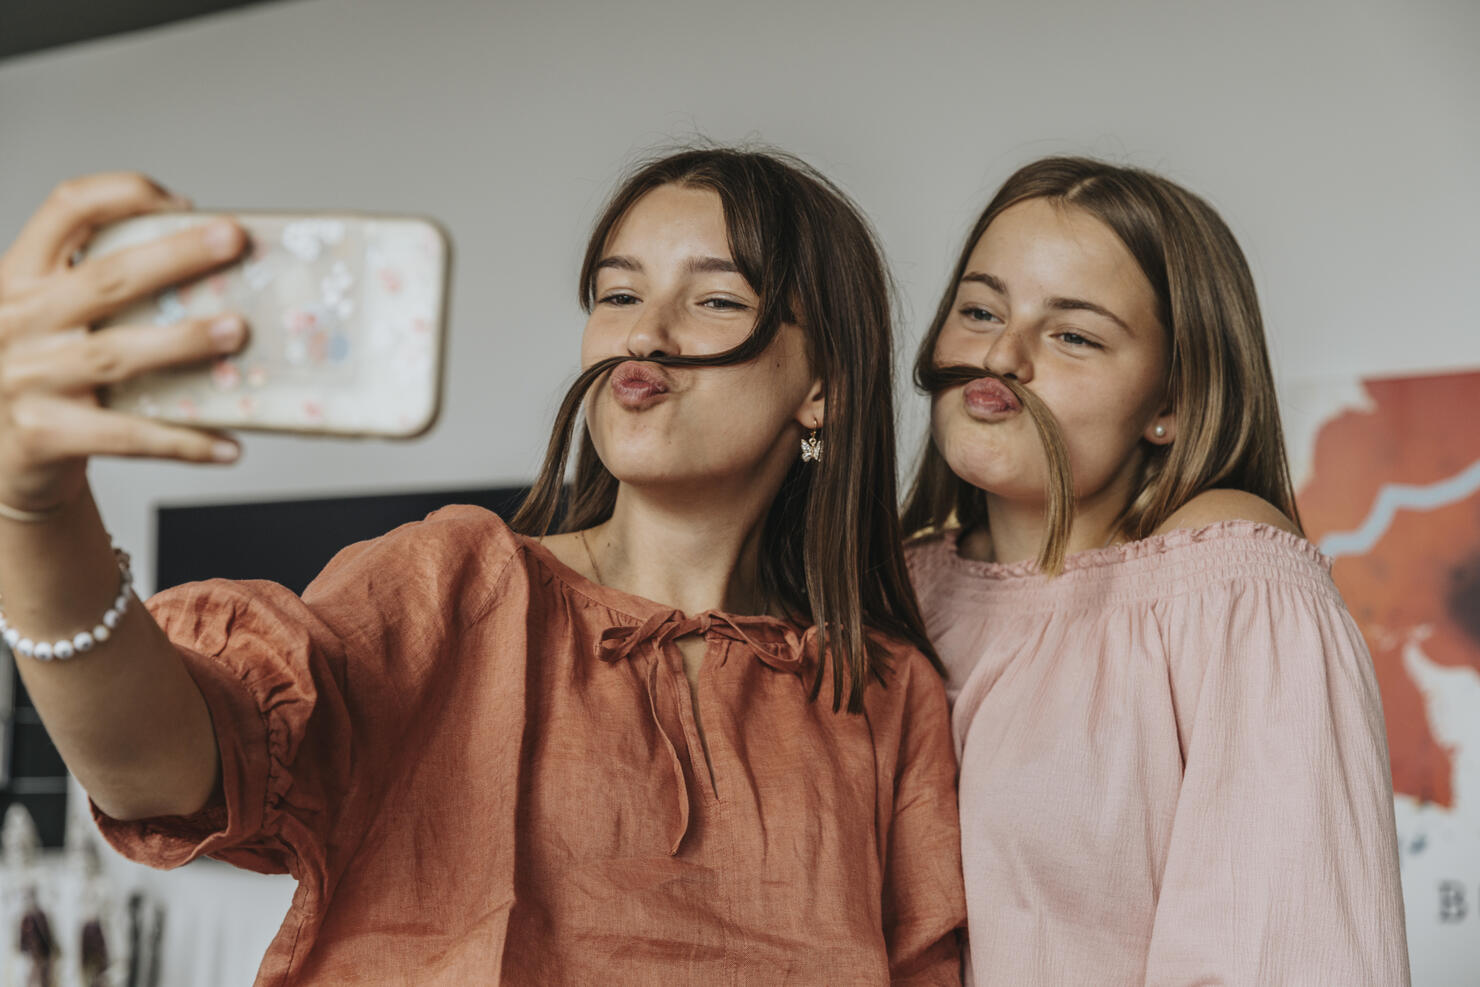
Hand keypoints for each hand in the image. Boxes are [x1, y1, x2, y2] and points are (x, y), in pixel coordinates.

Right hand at [0, 172, 250, 512]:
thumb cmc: (40, 377)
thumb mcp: (48, 319)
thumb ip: (99, 291)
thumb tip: (210, 275)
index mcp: (20, 277)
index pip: (66, 210)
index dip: (124, 195)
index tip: (182, 205)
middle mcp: (17, 320)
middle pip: (104, 277)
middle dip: (176, 256)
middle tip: (233, 242)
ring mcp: (26, 378)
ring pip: (115, 354)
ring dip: (182, 341)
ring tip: (237, 332)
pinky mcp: (43, 434)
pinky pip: (126, 435)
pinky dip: (182, 441)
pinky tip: (228, 445)